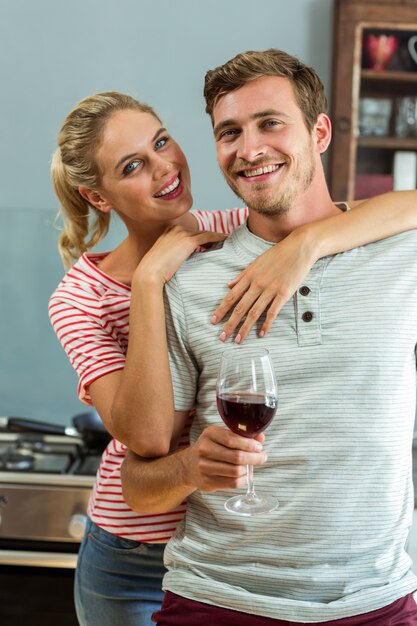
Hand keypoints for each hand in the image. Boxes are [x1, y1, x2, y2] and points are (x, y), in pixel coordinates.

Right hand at [134, 225, 226, 286]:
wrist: (148, 275)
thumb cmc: (153, 273)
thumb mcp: (162, 260)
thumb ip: (172, 256)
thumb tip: (181, 261)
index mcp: (167, 232)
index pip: (188, 233)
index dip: (200, 238)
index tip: (209, 243)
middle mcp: (175, 229)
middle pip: (197, 232)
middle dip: (209, 237)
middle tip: (222, 242)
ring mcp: (182, 233)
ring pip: (205, 233)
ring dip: (216, 237)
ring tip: (227, 242)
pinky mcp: (189, 241)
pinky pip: (209, 236)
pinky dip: (219, 238)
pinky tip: (226, 240)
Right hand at [181, 425, 266, 492]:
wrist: (189, 465)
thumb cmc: (212, 447)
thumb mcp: (222, 436)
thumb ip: (242, 436)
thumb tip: (261, 437)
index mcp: (209, 434)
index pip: (232, 439)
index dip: (249, 444)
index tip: (259, 447)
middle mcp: (204, 449)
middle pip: (236, 457)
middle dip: (254, 458)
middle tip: (262, 457)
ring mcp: (204, 467)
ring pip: (236, 471)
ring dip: (249, 469)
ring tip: (252, 466)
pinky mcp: (208, 482)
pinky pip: (233, 483)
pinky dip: (243, 479)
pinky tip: (245, 475)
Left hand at [211, 226, 317, 342]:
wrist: (299, 247)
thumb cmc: (278, 254)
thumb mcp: (256, 262)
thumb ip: (242, 275)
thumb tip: (228, 285)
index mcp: (249, 276)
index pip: (231, 297)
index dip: (221, 310)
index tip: (213, 321)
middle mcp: (257, 284)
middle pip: (240, 308)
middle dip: (229, 324)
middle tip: (222, 338)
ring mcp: (270, 289)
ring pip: (254, 312)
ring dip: (244, 328)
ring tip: (238, 340)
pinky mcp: (284, 293)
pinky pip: (273, 312)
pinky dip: (266, 324)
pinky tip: (261, 334)